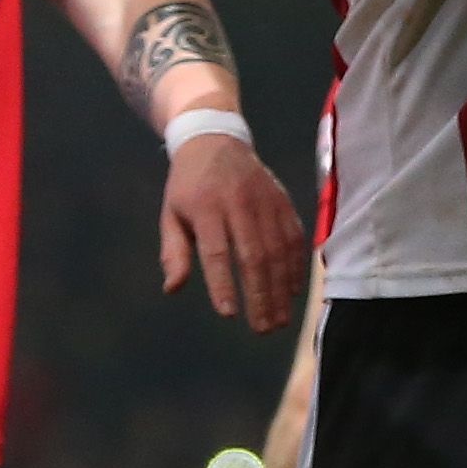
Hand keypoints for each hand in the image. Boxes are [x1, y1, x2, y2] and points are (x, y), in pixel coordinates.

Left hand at [160, 131, 307, 332]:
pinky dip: (295, 267)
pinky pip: (294, 238)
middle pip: (253, 255)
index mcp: (206, 207)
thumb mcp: (171, 214)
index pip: (216, 251)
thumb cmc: (188, 186)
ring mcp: (265, 202)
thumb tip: (173, 289)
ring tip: (279, 319)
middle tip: (262, 328)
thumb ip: (173, 252)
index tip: (228, 313)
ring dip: (281, 289)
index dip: (223, 283)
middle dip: (260, 295)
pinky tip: (293, 292)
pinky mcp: (283, 202)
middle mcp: (239, 203)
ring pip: (278, 251)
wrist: (216, 138)